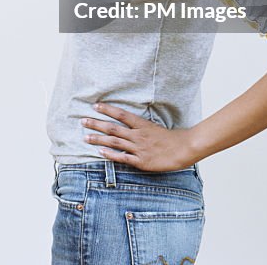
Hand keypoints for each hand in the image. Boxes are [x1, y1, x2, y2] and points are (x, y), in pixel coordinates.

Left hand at [82, 102, 198, 170]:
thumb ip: (140, 126)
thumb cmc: (170, 138)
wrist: (184, 149)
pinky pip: (123, 157)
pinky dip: (111, 154)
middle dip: (96, 124)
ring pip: (114, 142)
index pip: (121, 114)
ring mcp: (139, 148)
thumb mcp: (154, 127)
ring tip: (85, 137)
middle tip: (82, 121)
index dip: (107, 109)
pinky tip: (100, 151)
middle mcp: (138, 135)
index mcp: (142, 124)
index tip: (95, 105)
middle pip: (113, 128)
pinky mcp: (141, 161)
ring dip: (98, 139)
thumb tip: (127, 123)